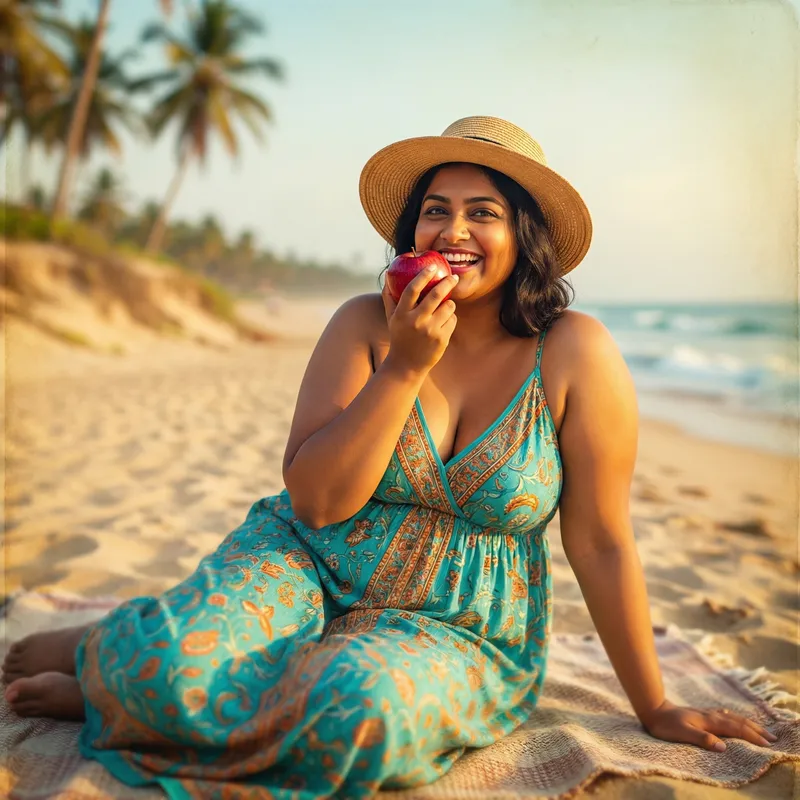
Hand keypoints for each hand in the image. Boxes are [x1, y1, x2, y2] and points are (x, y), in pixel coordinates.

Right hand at [381, 266, 458, 376]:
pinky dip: (450, 319)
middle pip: (435, 295)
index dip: (423, 276)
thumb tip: (388, 274)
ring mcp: (429, 331)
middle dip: (447, 283)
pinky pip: (452, 320)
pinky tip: (442, 325)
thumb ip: (389, 297)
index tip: (433, 267)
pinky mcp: (441, 339)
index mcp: (402, 314)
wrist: (406, 366)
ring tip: (444, 308)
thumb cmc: (399, 338)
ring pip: (448, 307)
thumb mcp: (392, 319)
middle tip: (453, 277)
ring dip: (449, 304)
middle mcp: (415, 322)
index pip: (412, 290)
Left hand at [641, 699, 777, 751]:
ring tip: (760, 729)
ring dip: (748, 723)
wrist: (653, 709)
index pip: (736, 729)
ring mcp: (706, 713)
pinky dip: (735, 718)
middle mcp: (711, 716)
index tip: (768, 744)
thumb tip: (724, 747)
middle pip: (738, 721)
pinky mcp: (701, 714)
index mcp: (709, 721)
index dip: (752, 736)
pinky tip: (733, 718)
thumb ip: (702, 739)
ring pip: (733, 717)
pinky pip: (724, 715)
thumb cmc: (666, 724)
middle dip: (756, 730)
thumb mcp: (682, 733)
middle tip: (773, 738)